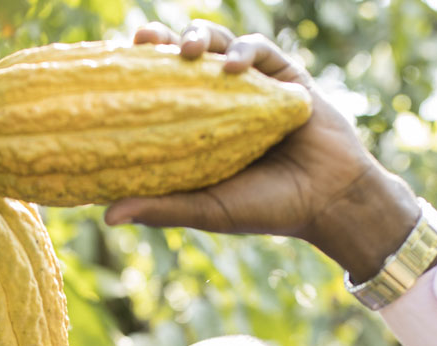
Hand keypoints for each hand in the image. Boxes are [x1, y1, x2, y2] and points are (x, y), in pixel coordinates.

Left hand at [103, 21, 421, 281]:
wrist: (329, 201)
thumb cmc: (266, 208)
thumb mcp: (207, 209)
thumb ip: (162, 208)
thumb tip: (106, 217)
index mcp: (199, 125)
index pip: (161, 88)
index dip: (137, 71)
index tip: (111, 63)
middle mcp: (223, 99)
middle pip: (186, 56)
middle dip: (164, 40)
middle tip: (145, 38)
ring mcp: (254, 84)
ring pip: (219, 42)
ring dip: (201, 36)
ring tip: (187, 49)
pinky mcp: (285, 75)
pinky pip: (259, 49)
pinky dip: (244, 51)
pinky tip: (233, 66)